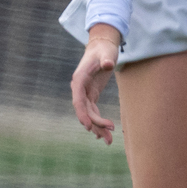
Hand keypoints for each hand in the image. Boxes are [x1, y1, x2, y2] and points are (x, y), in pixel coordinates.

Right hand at [71, 26, 121, 143]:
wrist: (102, 46)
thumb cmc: (104, 49)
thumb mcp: (107, 53)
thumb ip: (106, 59)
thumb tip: (108, 65)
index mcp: (79, 79)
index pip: (78, 100)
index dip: (82, 114)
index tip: (88, 126)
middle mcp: (79, 88)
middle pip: (84, 110)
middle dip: (95, 123)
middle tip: (108, 133)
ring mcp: (84, 92)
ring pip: (88, 113)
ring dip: (97, 127)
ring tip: (108, 141)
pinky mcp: (91, 94)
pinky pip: (93, 111)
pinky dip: (98, 121)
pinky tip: (104, 133)